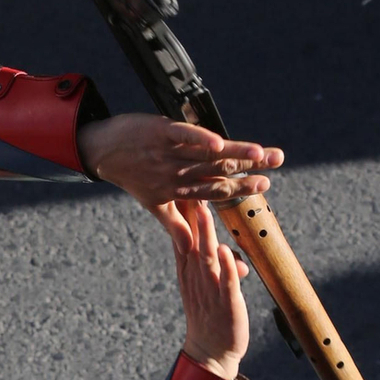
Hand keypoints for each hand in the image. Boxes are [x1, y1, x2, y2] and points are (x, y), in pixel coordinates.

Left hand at [77, 113, 282, 215]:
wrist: (102, 152)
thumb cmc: (131, 177)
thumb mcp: (154, 205)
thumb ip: (176, 225)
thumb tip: (191, 249)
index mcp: (180, 190)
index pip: (216, 191)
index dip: (241, 188)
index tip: (266, 185)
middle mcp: (178, 173)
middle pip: (219, 171)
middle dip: (250, 168)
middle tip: (276, 164)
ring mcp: (170, 152)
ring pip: (206, 154)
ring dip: (235, 152)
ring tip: (260, 152)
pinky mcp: (161, 131)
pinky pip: (182, 136)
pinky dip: (200, 138)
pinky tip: (218, 141)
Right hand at [160, 200, 248, 379]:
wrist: (211, 353)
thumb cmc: (210, 317)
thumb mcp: (204, 284)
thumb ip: (210, 263)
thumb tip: (219, 244)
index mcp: (189, 272)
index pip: (184, 238)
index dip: (182, 214)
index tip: (181, 187)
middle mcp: (196, 279)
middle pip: (192, 242)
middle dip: (191, 215)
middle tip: (188, 186)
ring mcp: (210, 291)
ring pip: (207, 258)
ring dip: (207, 234)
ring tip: (205, 210)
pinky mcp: (227, 304)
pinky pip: (226, 283)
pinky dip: (227, 268)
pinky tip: (226, 251)